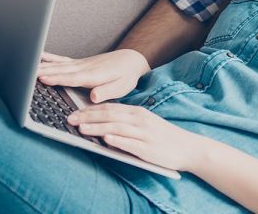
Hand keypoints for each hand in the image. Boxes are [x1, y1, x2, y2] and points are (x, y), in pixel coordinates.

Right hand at [36, 49, 150, 102]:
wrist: (131, 60)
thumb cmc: (126, 76)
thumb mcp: (122, 87)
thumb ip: (107, 91)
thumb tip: (93, 96)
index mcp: (93, 75)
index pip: (72, 78)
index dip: (57, 78)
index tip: (42, 79)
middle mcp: (84, 67)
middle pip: (60, 70)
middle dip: (43, 72)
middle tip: (25, 73)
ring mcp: (80, 64)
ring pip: (58, 64)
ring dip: (42, 65)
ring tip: (26, 66)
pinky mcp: (79, 63)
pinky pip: (61, 60)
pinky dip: (49, 58)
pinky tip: (38, 56)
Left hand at [67, 103, 202, 171]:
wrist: (188, 147)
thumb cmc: (163, 137)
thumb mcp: (144, 123)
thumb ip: (125, 122)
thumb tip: (102, 124)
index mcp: (137, 112)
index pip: (109, 108)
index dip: (89, 110)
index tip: (73, 112)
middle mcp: (139, 120)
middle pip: (110, 116)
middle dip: (88, 117)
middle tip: (70, 119)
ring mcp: (144, 134)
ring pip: (117, 128)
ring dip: (97, 128)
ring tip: (81, 129)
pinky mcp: (148, 149)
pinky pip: (130, 143)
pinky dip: (117, 140)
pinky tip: (106, 139)